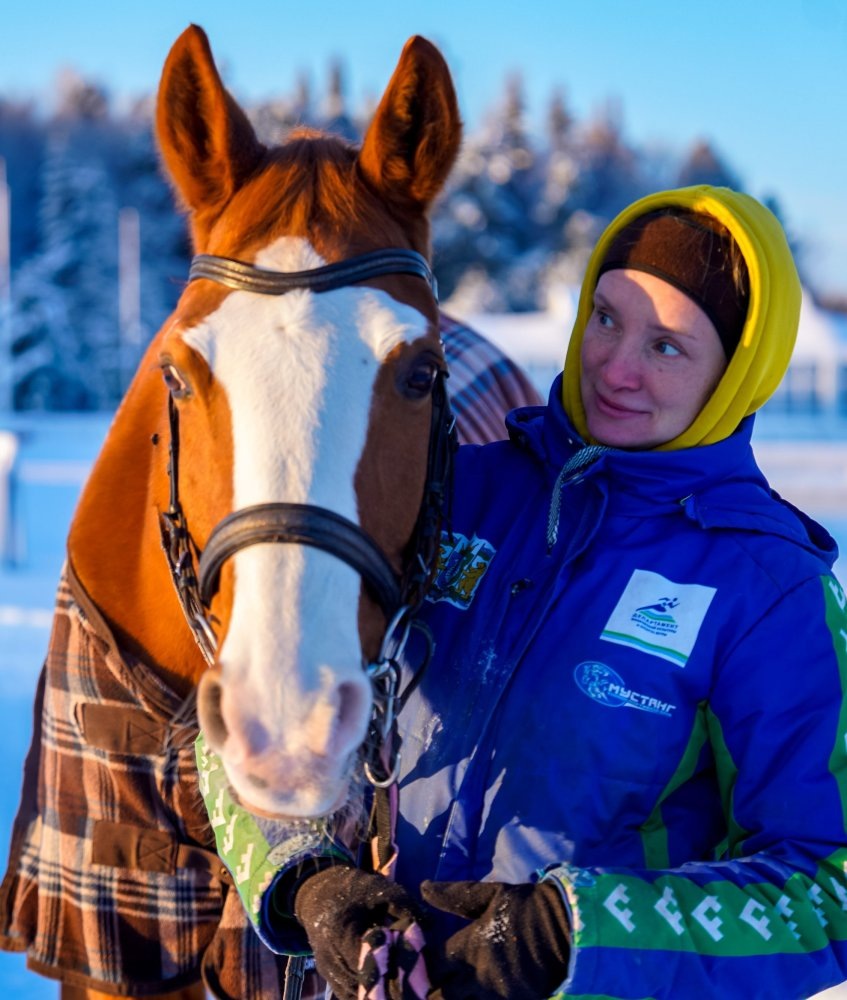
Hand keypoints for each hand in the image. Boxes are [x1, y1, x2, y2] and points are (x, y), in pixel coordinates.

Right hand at [295, 866, 427, 999]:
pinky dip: (366, 992)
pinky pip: (349, 993)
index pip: (369, 964)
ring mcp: (328, 970)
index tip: (413, 966)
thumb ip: (405, 906)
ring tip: (400, 985)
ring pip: (355, 994)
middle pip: (363, 984)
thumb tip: (432, 924)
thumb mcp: (380, 890)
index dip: (392, 967)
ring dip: (377, 991)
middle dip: (387, 984)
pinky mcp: (328, 977)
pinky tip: (385, 985)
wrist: (320, 892)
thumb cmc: (353, 889)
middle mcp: (330, 958)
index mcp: (341, 933)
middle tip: (411, 982)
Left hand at [421, 880, 569, 999]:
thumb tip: (423, 887)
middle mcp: (480, 976)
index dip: (424, 966)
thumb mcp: (492, 895)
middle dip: (435, 990)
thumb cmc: (529, 908)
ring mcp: (499, 995)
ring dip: (456, 997)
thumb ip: (456, 894)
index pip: (434, 965)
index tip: (418, 964)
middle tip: (430, 983)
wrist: (571, 928)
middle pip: (443, 995)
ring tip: (454, 990)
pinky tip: (476, 994)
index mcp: (470, 946)